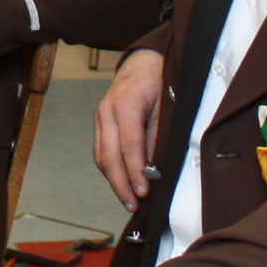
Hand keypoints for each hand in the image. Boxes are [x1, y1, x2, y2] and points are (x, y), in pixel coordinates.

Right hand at [95, 48, 165, 208]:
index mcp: (125, 104)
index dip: (135, 171)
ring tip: (128, 200)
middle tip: (132, 205)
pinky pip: (102, 151)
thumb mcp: (166, 104)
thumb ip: (158, 134)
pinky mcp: (100, 124)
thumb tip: (155, 166)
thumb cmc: (159, 80)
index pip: (129, 145)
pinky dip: (110, 169)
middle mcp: (106, 112)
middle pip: (109, 155)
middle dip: (120, 183)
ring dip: (113, 180)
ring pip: (102, 156)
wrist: (143, 62)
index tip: (143, 192)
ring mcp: (100, 117)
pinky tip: (122, 182)